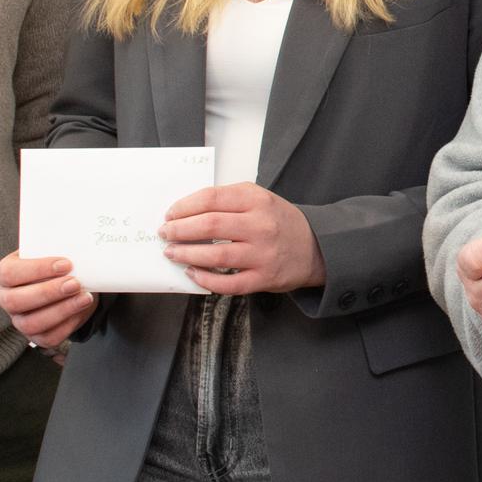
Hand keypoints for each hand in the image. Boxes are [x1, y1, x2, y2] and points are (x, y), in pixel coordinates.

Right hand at [0, 252, 93, 354]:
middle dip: (48, 292)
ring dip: (61, 311)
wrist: (68, 283)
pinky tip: (81, 310)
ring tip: (84, 297)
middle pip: (16, 301)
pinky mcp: (36, 337)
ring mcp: (19, 320)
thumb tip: (77, 243)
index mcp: (5, 273)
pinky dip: (67, 325)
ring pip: (31, 324)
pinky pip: (48, 338)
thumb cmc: (57, 265)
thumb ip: (58, 247)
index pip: (10, 273)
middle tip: (75, 283)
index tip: (66, 264)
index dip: (37, 269)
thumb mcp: (54, 252)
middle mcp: (7, 299)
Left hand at [161, 184, 321, 293]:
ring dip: (187, 254)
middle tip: (165, 234)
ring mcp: (262, 254)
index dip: (184, 206)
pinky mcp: (264, 279)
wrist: (316, 247)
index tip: (170, 213)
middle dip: (179, 230)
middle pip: (210, 225)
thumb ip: (228, 200)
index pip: (212, 198)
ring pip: (216, 255)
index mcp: (257, 200)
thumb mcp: (260, 199)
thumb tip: (186, 211)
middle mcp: (261, 225)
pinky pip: (228, 283)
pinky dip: (205, 279)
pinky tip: (192, 273)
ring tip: (171, 253)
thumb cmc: (280, 222)